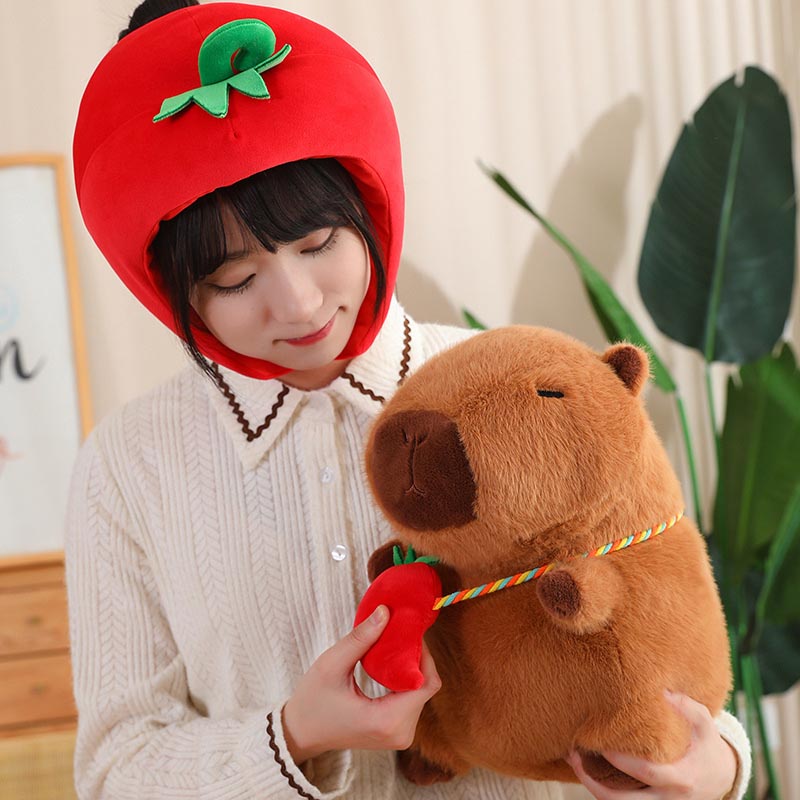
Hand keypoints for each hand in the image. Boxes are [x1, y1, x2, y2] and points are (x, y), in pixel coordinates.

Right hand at [282, 605, 440, 763]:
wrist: (301, 733)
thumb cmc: (312, 701)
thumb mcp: (332, 664)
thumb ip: (361, 638)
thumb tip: (386, 611)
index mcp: (386, 721)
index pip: (426, 683)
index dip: (422, 653)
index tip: (408, 630)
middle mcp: (400, 733)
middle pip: (426, 686)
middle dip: (416, 657)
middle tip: (399, 633)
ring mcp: (400, 736)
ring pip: (422, 692)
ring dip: (411, 668)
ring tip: (392, 647)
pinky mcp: (397, 733)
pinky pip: (413, 700)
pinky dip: (405, 679)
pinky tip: (390, 664)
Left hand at [567, 691, 737, 798]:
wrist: (722, 778)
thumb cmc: (706, 744)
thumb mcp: (704, 723)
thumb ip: (686, 706)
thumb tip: (662, 689)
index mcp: (680, 778)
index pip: (645, 772)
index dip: (621, 759)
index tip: (600, 741)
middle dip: (594, 782)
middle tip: (573, 755)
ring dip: (592, 788)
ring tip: (573, 762)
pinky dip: (601, 791)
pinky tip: (586, 769)